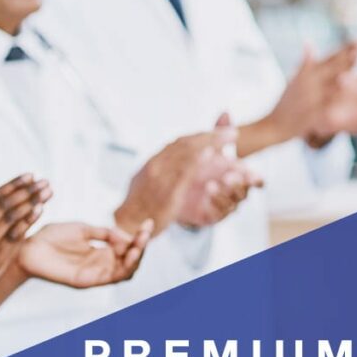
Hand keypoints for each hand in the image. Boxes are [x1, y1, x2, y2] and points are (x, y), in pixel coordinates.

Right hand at [0, 174, 51, 304]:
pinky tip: (39, 210)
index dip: (13, 185)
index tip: (30, 175)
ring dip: (31, 202)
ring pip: (11, 218)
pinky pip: (14, 237)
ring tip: (47, 192)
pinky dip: (28, 222)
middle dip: (26, 191)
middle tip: (44, 182)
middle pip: (4, 206)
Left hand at [17, 221, 151, 288]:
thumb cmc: (49, 238)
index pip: (127, 249)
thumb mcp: (82, 229)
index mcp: (99, 253)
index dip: (139, 238)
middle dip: (142, 246)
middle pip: (131, 262)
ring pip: (126, 272)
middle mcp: (100, 265)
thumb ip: (104, 233)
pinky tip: (128, 251)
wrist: (26, 247)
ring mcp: (94, 274)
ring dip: (137, 257)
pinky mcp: (86, 281)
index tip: (148, 223)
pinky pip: (111, 277)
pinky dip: (123, 266)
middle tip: (146, 231)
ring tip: (140, 241)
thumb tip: (126, 235)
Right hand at [115, 127, 236, 234]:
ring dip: (211, 142)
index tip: (215, 133)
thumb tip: (165, 170)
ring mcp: (161, 175)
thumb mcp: (144, 187)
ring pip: (188, 151)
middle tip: (230, 131)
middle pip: (186, 143)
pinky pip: (185, 169)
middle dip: (210, 135)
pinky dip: (199, 159)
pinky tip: (212, 153)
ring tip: (230, 138)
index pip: (178, 143)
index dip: (199, 136)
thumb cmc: (138, 210)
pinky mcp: (167, 189)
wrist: (126, 225)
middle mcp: (156, 164)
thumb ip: (157, 176)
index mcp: (152, 163)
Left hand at [177, 114, 263, 227]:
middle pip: (245, 191)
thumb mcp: (206, 149)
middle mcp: (234, 191)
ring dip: (224, 193)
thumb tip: (225, 112)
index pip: (254, 180)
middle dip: (238, 183)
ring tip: (210, 184)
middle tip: (227, 176)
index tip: (251, 174)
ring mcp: (225, 204)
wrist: (174, 190)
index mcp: (237, 176)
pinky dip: (214, 204)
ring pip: (233, 203)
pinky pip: (219, 213)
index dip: (255, 178)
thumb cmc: (197, 167)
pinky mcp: (213, 215)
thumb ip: (217, 133)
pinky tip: (204, 196)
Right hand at [264, 42, 356, 141]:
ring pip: (336, 90)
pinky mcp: (312, 117)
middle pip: (333, 70)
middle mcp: (308, 86)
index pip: (329, 59)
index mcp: (305, 75)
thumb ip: (305, 64)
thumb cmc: (285, 104)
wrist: (271, 127)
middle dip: (351, 58)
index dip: (345, 50)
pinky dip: (349, 111)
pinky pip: (333, 112)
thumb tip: (309, 43)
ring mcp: (310, 101)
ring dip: (356, 84)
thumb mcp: (293, 82)